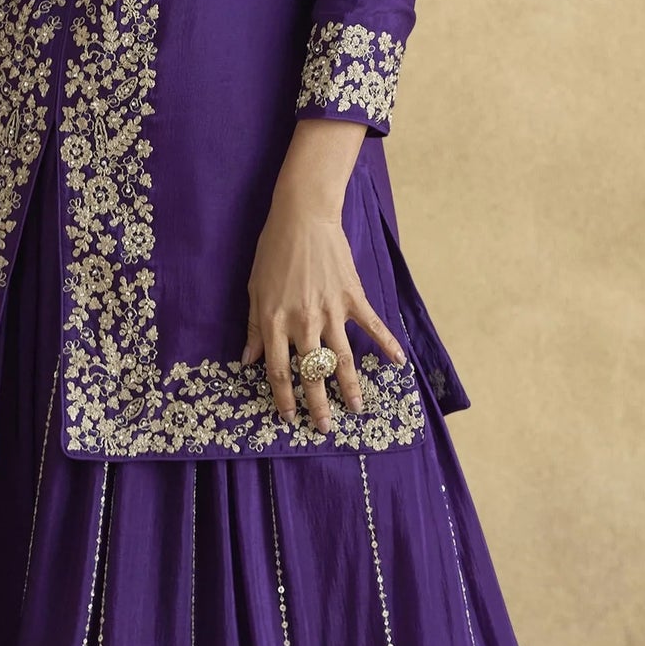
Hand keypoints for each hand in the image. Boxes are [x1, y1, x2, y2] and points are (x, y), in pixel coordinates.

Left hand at [241, 120, 406, 432]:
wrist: (303, 218)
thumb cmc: (273, 251)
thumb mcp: (254, 289)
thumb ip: (252, 327)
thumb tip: (246, 360)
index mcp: (274, 321)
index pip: (278, 369)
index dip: (283, 396)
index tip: (289, 415)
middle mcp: (303, 322)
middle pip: (311, 372)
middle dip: (317, 403)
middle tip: (324, 427)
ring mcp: (330, 311)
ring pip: (342, 358)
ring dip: (349, 386)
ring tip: (356, 409)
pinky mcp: (352, 297)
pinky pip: (371, 326)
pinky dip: (387, 344)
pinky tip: (398, 362)